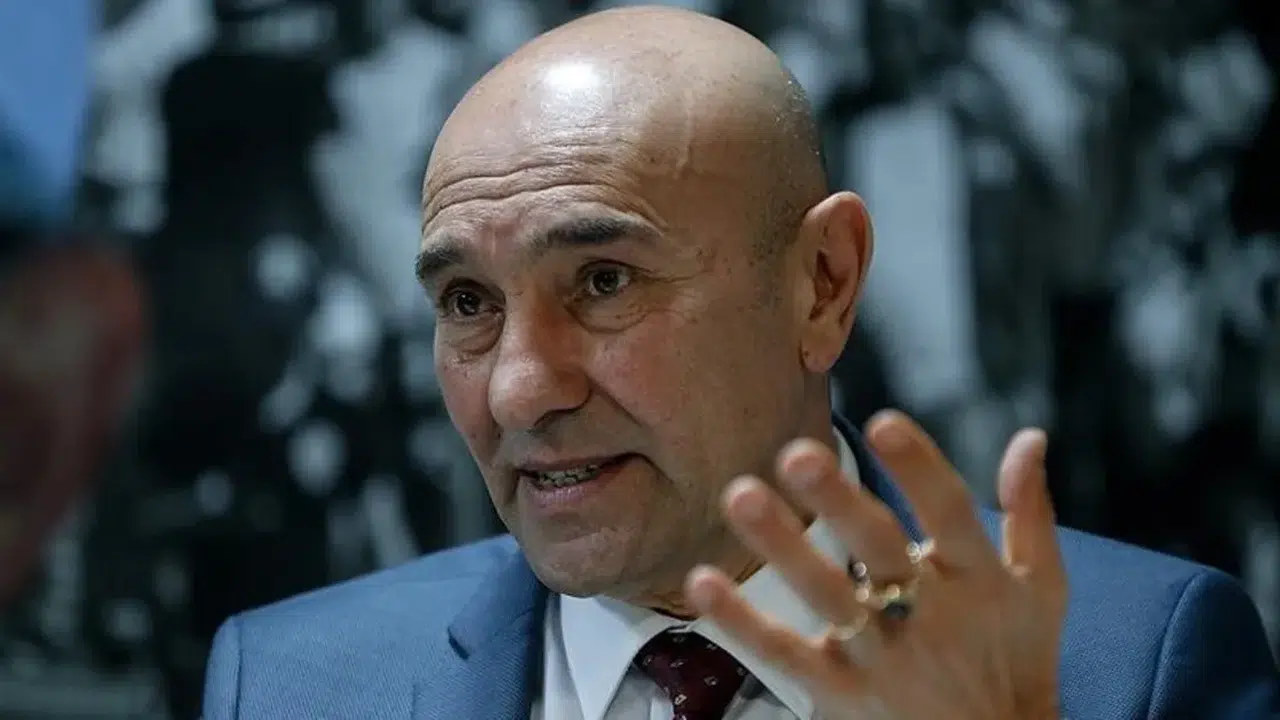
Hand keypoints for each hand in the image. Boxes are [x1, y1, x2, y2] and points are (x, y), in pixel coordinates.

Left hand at [684, 410, 1067, 719]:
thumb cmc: (1017, 660)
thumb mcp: (1041, 590)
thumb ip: (1030, 513)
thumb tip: (1029, 437)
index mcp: (978, 578)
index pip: (951, 512)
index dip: (920, 468)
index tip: (884, 422)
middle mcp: (930, 615)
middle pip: (880, 550)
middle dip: (840, 502)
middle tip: (797, 454)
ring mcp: (883, 658)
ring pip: (828, 598)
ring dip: (784, 548)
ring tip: (741, 495)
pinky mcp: (843, 694)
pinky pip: (786, 655)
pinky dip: (742, 623)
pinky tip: (703, 582)